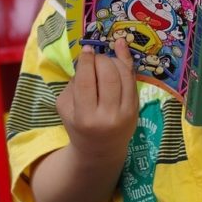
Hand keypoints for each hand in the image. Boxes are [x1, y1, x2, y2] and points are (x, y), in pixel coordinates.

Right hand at [56, 39, 138, 157]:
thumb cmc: (78, 126)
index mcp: (85, 117)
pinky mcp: (136, 109)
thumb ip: (73, 84)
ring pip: (124, 76)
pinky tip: (120, 50)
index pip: (86, 82)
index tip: (86, 50)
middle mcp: (107, 116)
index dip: (87, 62)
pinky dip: (126, 64)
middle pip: (108, 76)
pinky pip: (133, 80)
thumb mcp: (65, 108)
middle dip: (101, 59)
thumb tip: (87, 59)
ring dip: (115, 60)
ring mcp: (125, 113)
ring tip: (106, 60)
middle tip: (95, 58)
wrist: (101, 151)